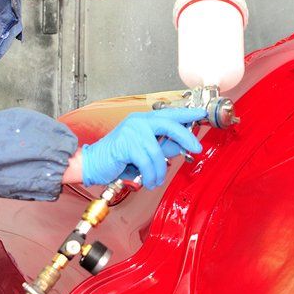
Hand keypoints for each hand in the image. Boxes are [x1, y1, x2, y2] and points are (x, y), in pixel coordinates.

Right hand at [81, 108, 206, 188]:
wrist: (92, 164)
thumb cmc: (116, 158)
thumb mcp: (144, 151)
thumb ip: (162, 146)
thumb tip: (181, 146)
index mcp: (143, 120)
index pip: (169, 114)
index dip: (186, 114)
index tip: (201, 113)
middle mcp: (138, 122)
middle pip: (169, 125)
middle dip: (186, 137)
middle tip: (196, 148)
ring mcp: (132, 131)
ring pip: (158, 152)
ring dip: (160, 170)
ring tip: (156, 180)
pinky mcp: (126, 144)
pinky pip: (147, 162)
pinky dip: (151, 174)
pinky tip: (149, 180)